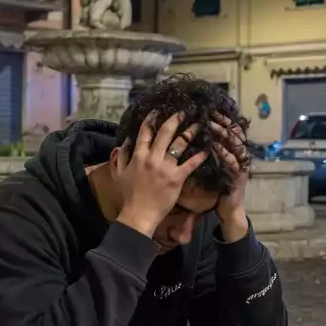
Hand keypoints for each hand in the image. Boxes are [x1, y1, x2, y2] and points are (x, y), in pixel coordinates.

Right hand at [113, 112, 207, 236]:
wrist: (139, 213)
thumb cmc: (129, 195)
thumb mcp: (119, 174)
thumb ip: (120, 156)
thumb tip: (124, 141)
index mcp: (139, 156)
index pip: (145, 133)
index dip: (151, 120)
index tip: (157, 112)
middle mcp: (152, 158)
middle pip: (164, 133)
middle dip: (174, 120)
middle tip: (182, 112)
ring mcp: (165, 167)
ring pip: (179, 145)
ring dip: (189, 133)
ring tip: (197, 126)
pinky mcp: (177, 178)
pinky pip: (190, 164)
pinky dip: (198, 157)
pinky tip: (206, 151)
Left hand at [210, 113, 250, 241]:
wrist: (228, 210)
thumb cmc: (219, 188)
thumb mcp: (215, 166)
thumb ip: (211, 152)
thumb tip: (197, 137)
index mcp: (235, 152)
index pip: (231, 130)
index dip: (223, 119)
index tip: (211, 110)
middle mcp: (241, 156)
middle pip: (234, 133)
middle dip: (223, 122)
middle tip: (210, 113)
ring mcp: (241, 166)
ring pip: (234, 145)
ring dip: (222, 134)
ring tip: (210, 124)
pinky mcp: (238, 176)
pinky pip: (231, 162)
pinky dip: (224, 153)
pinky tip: (214, 146)